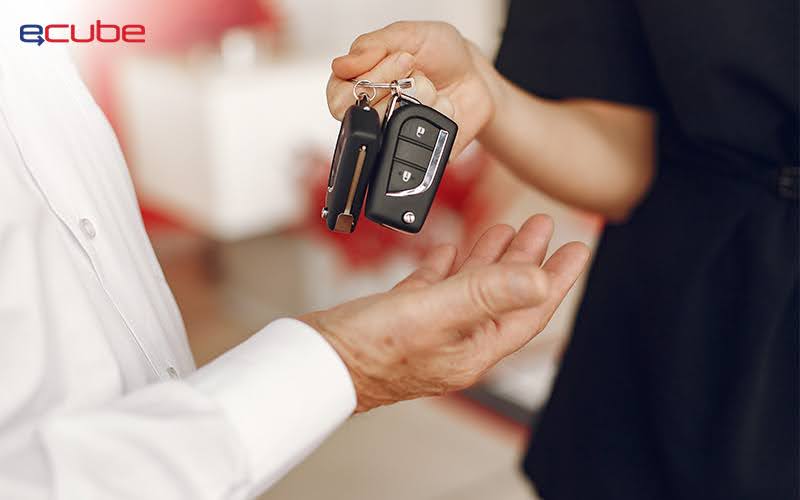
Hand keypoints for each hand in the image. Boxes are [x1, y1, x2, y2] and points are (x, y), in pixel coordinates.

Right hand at [299, 215, 589, 412]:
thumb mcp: (432, 315)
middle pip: (503, 295)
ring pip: (470, 289)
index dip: (556, 278)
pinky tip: (450, 250)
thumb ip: (485, 295)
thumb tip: (539, 282)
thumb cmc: (365, 350)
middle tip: (542, 225)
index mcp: (472, 348)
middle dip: (526, 258)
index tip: (578, 248)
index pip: (528, 309)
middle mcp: (455, 342)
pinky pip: (435, 290)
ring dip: (490, 258)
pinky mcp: (401, 321)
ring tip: (504, 228)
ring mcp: (428, 332)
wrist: (311, 365)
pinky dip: (447, 267)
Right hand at [326, 21, 498, 156]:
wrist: (476, 74)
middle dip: (397, 88)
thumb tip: (341, 65)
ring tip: (432, 87)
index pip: (340, 96)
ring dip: (421, 100)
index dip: (369, 80)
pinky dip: (439, 116)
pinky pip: (421, 144)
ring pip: (392, 129)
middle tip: (416, 71)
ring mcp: (394, 133)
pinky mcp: (417, 150)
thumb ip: (372, 46)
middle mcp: (372, 112)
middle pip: (363, 117)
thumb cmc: (440, 53)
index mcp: (359, 83)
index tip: (401, 61)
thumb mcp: (407, 35)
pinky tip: (444, 104)